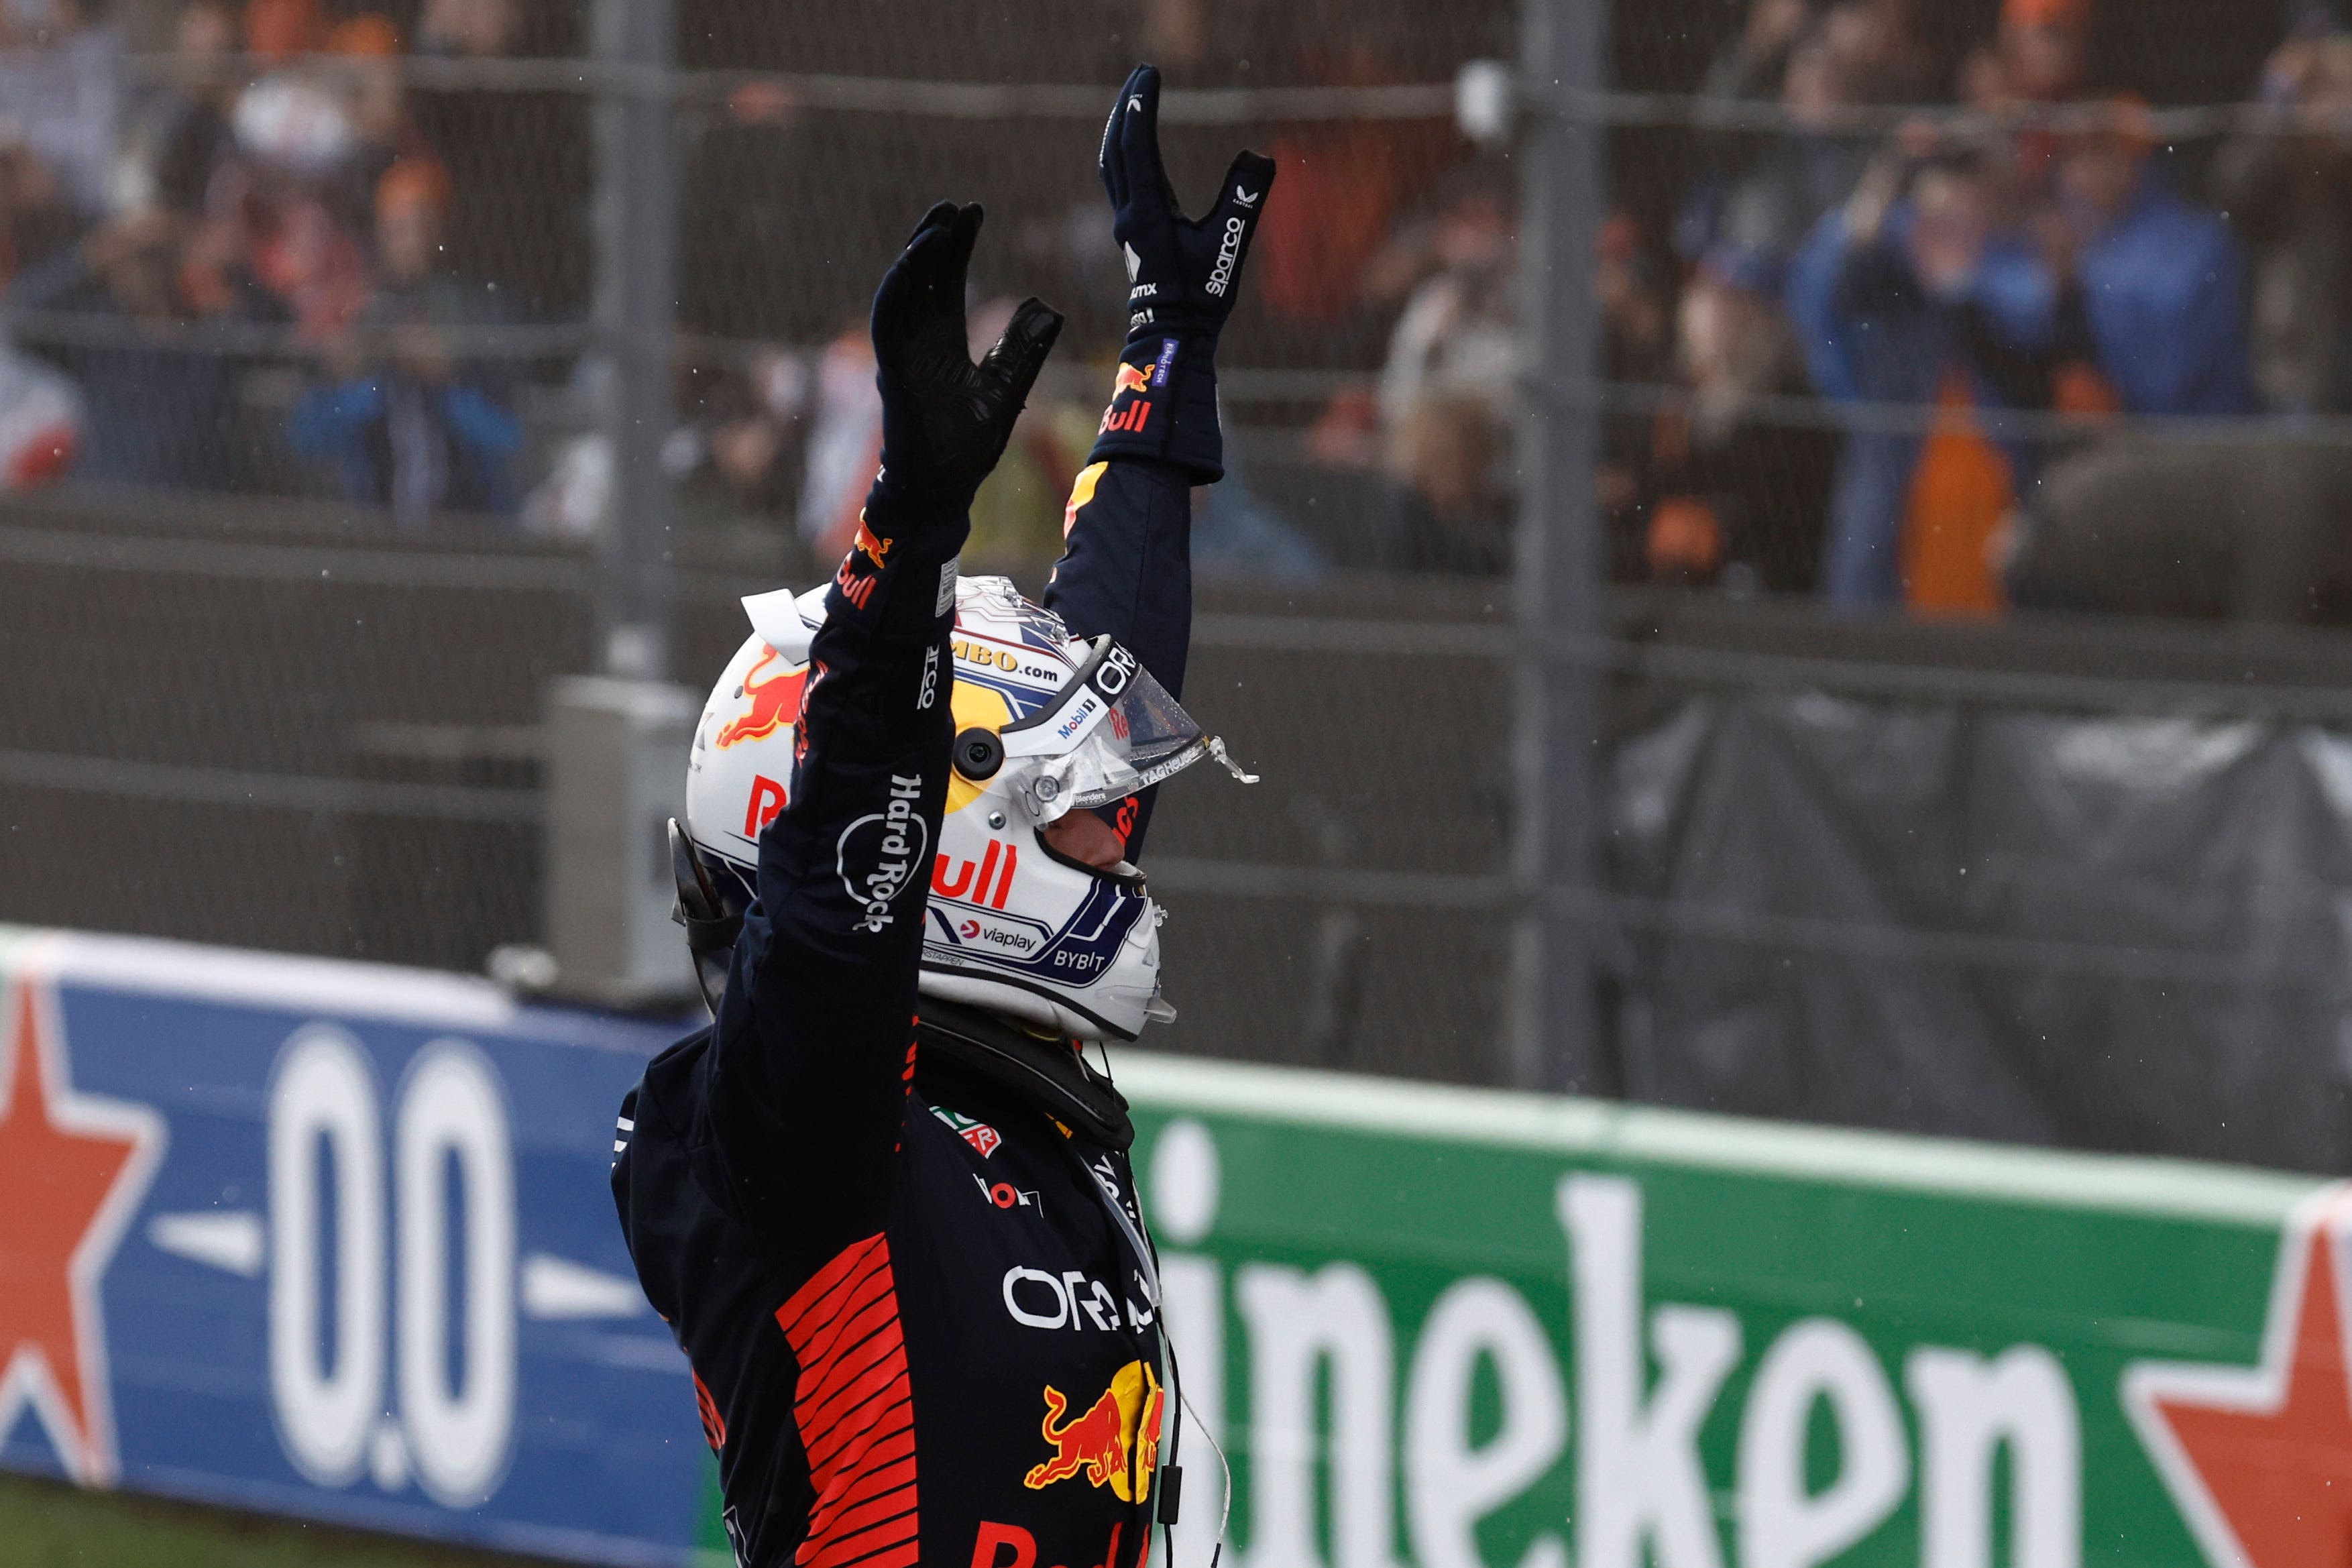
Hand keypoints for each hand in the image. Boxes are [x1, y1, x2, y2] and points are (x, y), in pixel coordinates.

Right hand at [870, 202, 1063, 502]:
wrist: (941, 490)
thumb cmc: (966, 448)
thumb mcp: (1005, 390)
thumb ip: (1022, 351)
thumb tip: (1049, 311)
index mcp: (944, 343)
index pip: (947, 283)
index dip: (957, 248)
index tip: (973, 212)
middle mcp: (919, 341)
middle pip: (925, 278)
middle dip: (938, 240)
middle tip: (956, 205)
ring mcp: (902, 353)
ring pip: (903, 290)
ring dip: (917, 254)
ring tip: (938, 223)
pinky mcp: (891, 368)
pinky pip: (887, 319)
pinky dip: (897, 287)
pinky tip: (913, 259)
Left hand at [1100, 64, 1275, 342]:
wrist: (1172, 335)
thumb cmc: (1200, 298)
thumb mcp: (1230, 247)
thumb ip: (1244, 202)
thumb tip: (1260, 157)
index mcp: (1148, 212)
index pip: (1137, 145)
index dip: (1141, 106)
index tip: (1151, 74)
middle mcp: (1129, 214)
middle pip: (1115, 147)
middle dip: (1125, 107)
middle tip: (1140, 74)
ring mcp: (1125, 225)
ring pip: (1112, 164)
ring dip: (1120, 129)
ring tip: (1134, 103)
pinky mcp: (1130, 234)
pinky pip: (1119, 181)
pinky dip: (1124, 153)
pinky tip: (1136, 150)